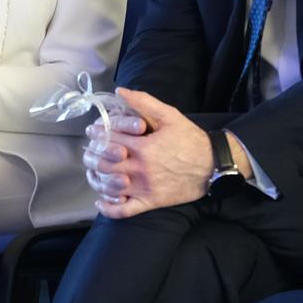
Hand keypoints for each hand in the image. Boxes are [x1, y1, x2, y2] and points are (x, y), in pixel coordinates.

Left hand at [86, 89, 214, 217]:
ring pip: (109, 186)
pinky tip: (101, 201)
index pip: (108, 140)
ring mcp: (144, 188)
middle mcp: (140, 169)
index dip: (96, 134)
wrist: (213, 165)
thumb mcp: (170, 115)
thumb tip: (120, 91)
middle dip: (92, 156)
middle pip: (104, 164)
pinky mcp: (150, 202)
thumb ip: (144, 102)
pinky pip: (124, 210)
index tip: (92, 131)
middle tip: (90, 151)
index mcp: (143, 147)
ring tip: (93, 171)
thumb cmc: (191, 139)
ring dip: (96, 179)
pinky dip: (109, 208)